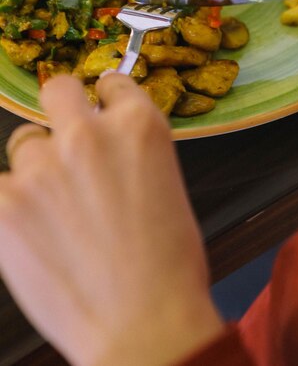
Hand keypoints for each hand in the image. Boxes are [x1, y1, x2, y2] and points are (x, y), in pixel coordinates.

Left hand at [0, 74, 222, 365]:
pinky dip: (14, 203)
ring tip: (55, 210)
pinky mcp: (5, 203)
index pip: (111, 84)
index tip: (99, 111)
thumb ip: (130, 152)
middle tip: (66, 140)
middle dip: (63, 108)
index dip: (105, 100)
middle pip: (58, 89)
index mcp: (139, 126)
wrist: (143, 327)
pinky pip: (1, 184)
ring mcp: (44, 165)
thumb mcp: (166, 186)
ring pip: (25, 144)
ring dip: (38, 167)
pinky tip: (33, 230)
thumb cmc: (167, 265)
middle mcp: (89, 134)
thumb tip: (105, 143)